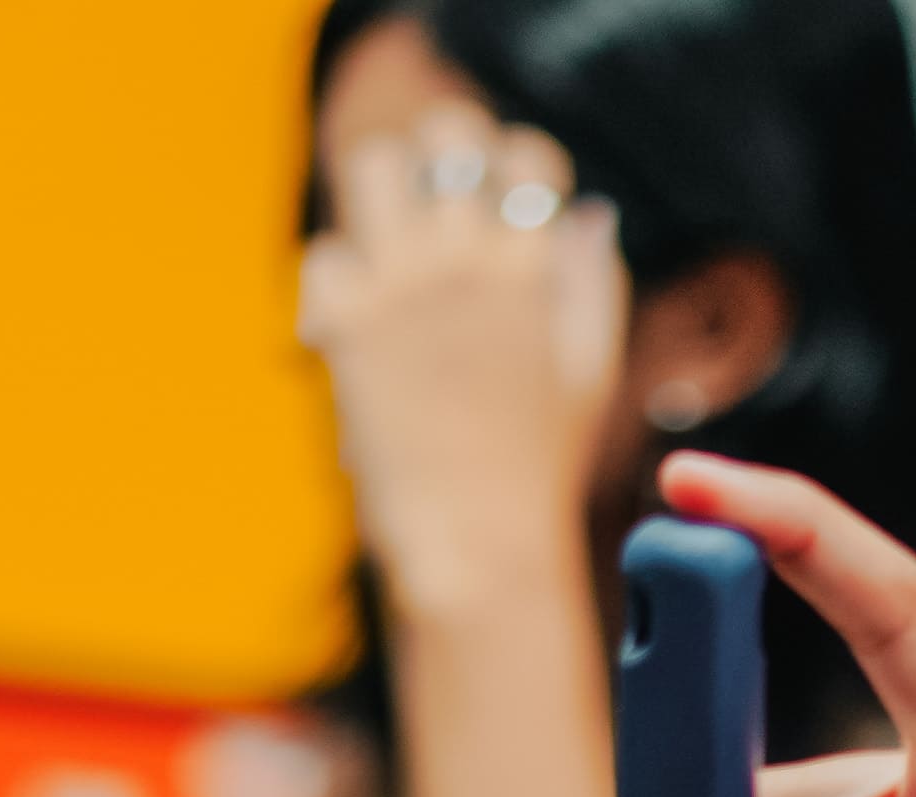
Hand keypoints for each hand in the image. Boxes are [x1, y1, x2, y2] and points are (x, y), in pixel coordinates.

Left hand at [301, 111, 625, 618]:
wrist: (475, 544)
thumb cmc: (539, 471)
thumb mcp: (589, 374)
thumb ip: (592, 284)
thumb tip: (584, 213)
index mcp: (533, 269)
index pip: (524, 154)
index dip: (513, 171)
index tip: (502, 210)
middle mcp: (467, 261)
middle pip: (447, 134)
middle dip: (443, 160)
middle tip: (436, 210)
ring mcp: (401, 288)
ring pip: (373, 167)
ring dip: (379, 198)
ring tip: (386, 248)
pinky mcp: (345, 326)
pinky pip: (323, 257)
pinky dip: (334, 285)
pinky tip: (353, 330)